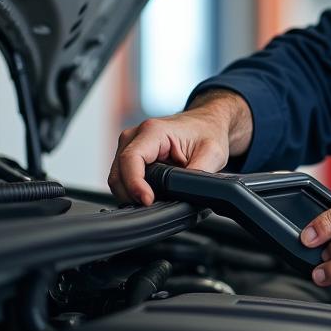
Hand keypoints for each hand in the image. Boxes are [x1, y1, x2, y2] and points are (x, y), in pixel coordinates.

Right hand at [107, 91, 251, 205]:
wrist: (207, 123)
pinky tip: (148, 195)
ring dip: (130, 193)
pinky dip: (131, 189)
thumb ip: (197, 175)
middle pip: (119, 172)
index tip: (147, 200)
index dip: (135, 184)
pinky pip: (123, 176)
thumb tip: (186, 194)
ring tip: (153, 203)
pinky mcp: (131, 154)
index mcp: (153, 131)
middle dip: (131, 194)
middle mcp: (135, 135)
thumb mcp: (212, 154)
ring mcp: (130, 145)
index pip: (131, 159)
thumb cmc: (208, 132)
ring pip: (118, 177)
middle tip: (153, 208)